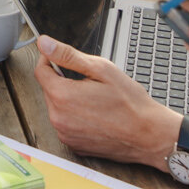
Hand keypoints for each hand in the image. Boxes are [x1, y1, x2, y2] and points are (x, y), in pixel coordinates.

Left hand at [33, 36, 182, 169]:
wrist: (148, 135)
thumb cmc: (130, 103)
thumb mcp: (100, 70)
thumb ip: (68, 56)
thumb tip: (45, 44)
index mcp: (62, 96)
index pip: (40, 71)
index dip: (50, 60)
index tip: (61, 58)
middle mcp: (59, 118)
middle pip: (49, 90)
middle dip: (64, 81)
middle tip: (89, 82)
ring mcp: (65, 134)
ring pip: (57, 107)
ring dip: (69, 100)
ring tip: (95, 100)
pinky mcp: (73, 145)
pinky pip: (66, 124)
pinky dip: (75, 117)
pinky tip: (95, 115)